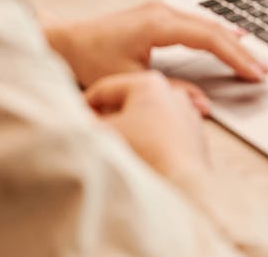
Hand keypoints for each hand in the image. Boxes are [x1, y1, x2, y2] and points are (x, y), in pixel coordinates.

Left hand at [44, 0, 267, 88]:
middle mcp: (162, 11)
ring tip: (256, 58)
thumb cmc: (89, 58)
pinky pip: (196, 23)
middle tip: (266, 70)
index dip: (236, 57)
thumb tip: (201, 105)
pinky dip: (217, 34)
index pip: (209, 38)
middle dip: (242, 50)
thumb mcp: (130, 81)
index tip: (255, 73)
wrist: (64, 40)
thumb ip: (168, 92)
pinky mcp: (157, 15)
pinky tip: (231, 38)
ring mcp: (160, 10)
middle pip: (213, 28)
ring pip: (206, 23)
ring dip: (231, 41)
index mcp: (158, 23)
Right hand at [85, 70, 210, 180]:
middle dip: (108, 116)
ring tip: (114, 147)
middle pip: (127, 101)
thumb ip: (88, 122)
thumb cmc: (144, 152)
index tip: (72, 116)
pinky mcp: (195, 136)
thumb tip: (79, 119)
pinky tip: (139, 157)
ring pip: (147, 117)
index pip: (105, 89)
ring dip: (130, 128)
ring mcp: (186, 113)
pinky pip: (164, 134)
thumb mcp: (105, 132)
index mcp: (147, 82)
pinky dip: (150, 140)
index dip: (84, 103)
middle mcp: (171, 91)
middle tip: (91, 132)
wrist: (183, 184)